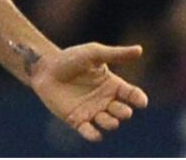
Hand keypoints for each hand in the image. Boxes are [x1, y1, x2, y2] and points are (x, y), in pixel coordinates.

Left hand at [31, 43, 148, 141]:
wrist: (44, 69)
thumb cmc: (70, 59)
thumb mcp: (93, 54)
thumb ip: (115, 54)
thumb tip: (140, 50)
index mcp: (113, 85)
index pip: (132, 95)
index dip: (139, 99)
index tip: (140, 101)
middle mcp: (105, 100)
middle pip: (122, 112)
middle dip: (124, 113)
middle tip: (120, 109)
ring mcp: (92, 111)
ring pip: (109, 123)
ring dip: (111, 123)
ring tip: (109, 119)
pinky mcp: (77, 120)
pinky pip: (89, 132)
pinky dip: (94, 135)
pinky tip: (95, 134)